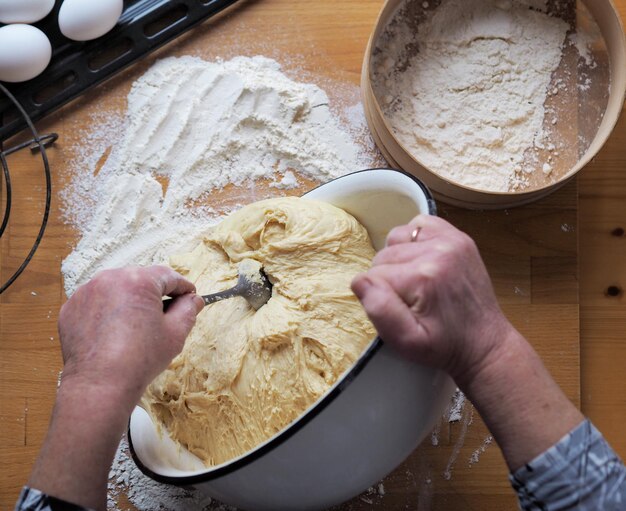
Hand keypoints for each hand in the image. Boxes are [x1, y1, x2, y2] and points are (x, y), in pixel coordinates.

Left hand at [58, 265, 203, 409]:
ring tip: (137, 325)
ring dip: (130, 300)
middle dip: (154, 294)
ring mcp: (87, 292)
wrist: (100, 385)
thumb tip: (193, 299)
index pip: (168, 276)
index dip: (183, 287)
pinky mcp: (71, 307)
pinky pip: (96, 301)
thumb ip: (188, 310)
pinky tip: (115, 332)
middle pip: (141, 279)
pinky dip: (107, 311)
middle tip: (164, 315)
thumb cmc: (139, 359)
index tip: (189, 297)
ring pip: (117, 289)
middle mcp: (110, 278)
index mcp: (139, 281)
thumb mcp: (175, 333)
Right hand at [351, 215, 513, 382]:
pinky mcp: (458, 237)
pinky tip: (422, 262)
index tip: (400, 312)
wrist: (483, 343)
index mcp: (423, 276)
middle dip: (388, 279)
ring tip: (415, 281)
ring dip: (397, 258)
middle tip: (409, 301)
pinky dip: (413, 241)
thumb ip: (380, 310)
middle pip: (383, 256)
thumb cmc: (443, 346)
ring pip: (396, 238)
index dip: (379, 297)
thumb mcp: (406, 342)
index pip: (372, 276)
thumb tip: (359, 281)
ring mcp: (451, 240)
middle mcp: (437, 250)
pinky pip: (419, 224)